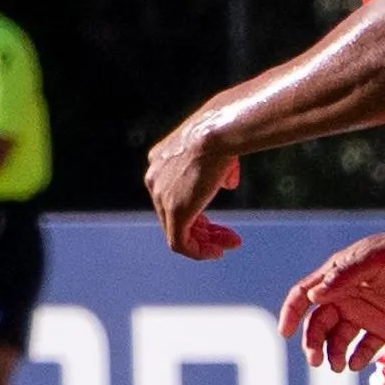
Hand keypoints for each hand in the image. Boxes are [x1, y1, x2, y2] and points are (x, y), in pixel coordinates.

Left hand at [142, 109, 243, 258]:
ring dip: (205, 242)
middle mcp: (154, 178)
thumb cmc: (223, 133)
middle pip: (175, 215)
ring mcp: (160, 196)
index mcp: (160, 161)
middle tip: (229, 238)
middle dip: (204, 229)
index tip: (220, 221)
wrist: (217, 132)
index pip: (175, 195)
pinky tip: (216, 252)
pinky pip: (180, 243)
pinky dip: (199, 251)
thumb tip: (228, 183)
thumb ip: (221, 168)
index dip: (198, 211)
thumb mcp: (219, 148)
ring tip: (228, 245)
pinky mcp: (174, 212)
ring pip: (178, 231)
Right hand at [279, 225, 384, 369]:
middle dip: (313, 342)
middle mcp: (345, 296)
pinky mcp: (383, 327)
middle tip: (316, 360)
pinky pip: (364, 347)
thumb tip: (313, 298)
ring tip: (337, 365)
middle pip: (318, 324)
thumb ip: (344, 276)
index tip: (285, 332)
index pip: (304, 295)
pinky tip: (354, 364)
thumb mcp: (372, 258)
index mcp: (336, 276)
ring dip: (332, 353)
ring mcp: (364, 313)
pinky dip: (357, 358)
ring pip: (337, 339)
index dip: (291, 313)